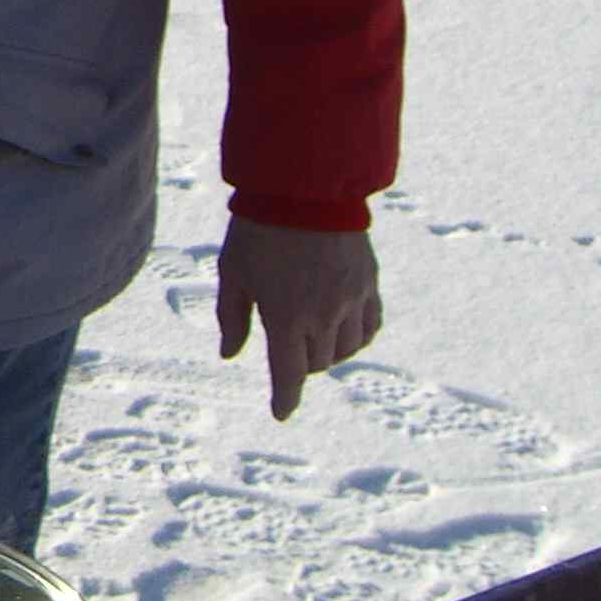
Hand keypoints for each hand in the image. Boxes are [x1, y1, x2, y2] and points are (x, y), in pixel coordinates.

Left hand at [216, 216, 382, 418]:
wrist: (304, 189)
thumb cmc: (258, 230)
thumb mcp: (233, 272)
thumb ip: (232, 318)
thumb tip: (230, 355)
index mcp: (285, 317)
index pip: (288, 375)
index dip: (285, 398)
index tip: (280, 412)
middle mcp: (323, 316)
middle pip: (316, 364)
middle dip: (299, 364)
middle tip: (287, 346)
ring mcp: (351, 301)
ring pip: (346, 350)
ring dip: (328, 352)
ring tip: (312, 335)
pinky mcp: (369, 284)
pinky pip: (369, 327)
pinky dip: (356, 336)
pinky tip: (343, 329)